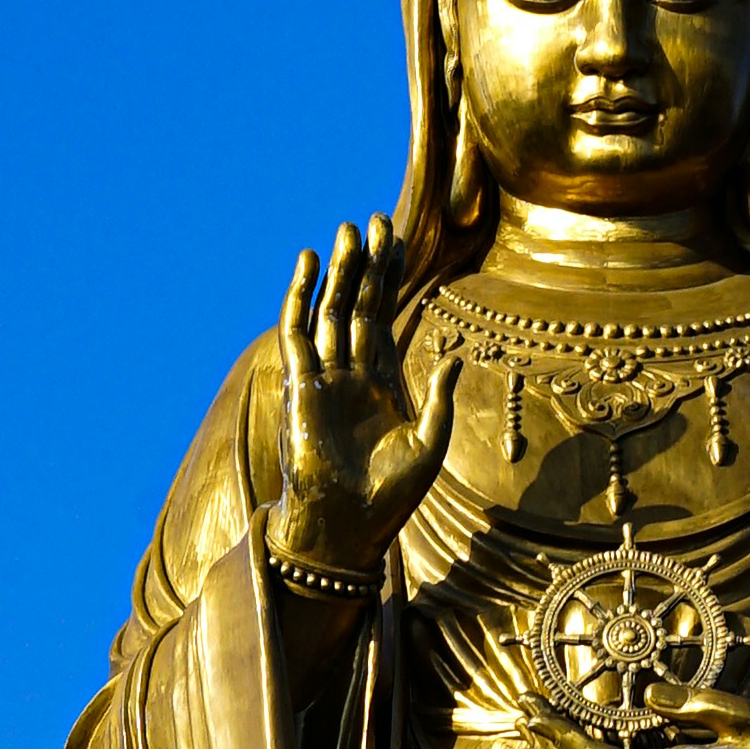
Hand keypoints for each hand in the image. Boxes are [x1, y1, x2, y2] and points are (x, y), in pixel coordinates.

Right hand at [271, 218, 457, 583]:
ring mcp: (324, 378)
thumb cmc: (390, 497)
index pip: (384, 317)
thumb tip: (452, 356)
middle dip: (367, 264)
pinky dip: (299, 297)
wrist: (349, 528)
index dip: (390, 280)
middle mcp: (351, 374)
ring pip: (329, 311)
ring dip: (338, 271)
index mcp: (381, 384)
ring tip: (346, 230)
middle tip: (374, 220)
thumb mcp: (429, 443)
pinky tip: (307, 264)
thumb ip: (439, 399)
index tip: (396, 240)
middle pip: (358, 305)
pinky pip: (297, 333)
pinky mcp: (301, 386)